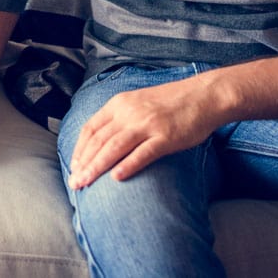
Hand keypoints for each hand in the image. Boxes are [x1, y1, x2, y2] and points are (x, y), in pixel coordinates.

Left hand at [67, 78, 218, 189]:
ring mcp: (147, 124)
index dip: (79, 149)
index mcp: (119, 103)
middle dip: (84, 164)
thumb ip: (120, 119)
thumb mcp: (138, 103)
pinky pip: (143, 153)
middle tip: (74, 183)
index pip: (90, 128)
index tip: (73, 167)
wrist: (204, 95)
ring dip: (97, 167)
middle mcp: (129, 112)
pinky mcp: (166, 136)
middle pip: (99, 140)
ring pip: (114, 147)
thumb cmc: (172, 102)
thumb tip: (101, 143)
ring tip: (85, 183)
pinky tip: (117, 178)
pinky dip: (128, 165)